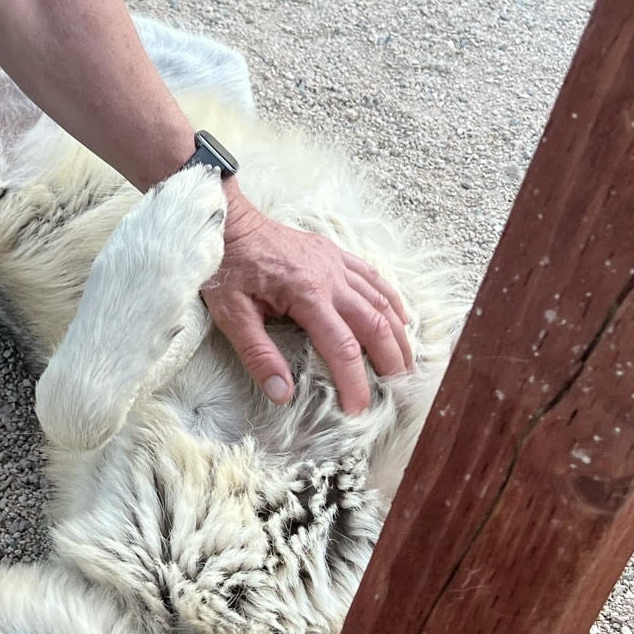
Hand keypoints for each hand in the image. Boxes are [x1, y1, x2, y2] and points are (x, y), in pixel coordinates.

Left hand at [202, 186, 413, 415]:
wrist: (228, 222)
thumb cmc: (226, 267)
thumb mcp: (231, 315)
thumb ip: (258, 355)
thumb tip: (283, 395)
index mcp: (306, 294)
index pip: (342, 348)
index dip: (355, 383)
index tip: (359, 411)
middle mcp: (331, 277)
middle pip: (376, 325)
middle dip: (392, 363)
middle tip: (399, 393)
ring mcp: (336, 263)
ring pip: (382, 302)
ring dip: (399, 336)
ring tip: (407, 366)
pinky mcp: (335, 253)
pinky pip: (374, 278)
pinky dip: (392, 302)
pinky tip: (401, 321)